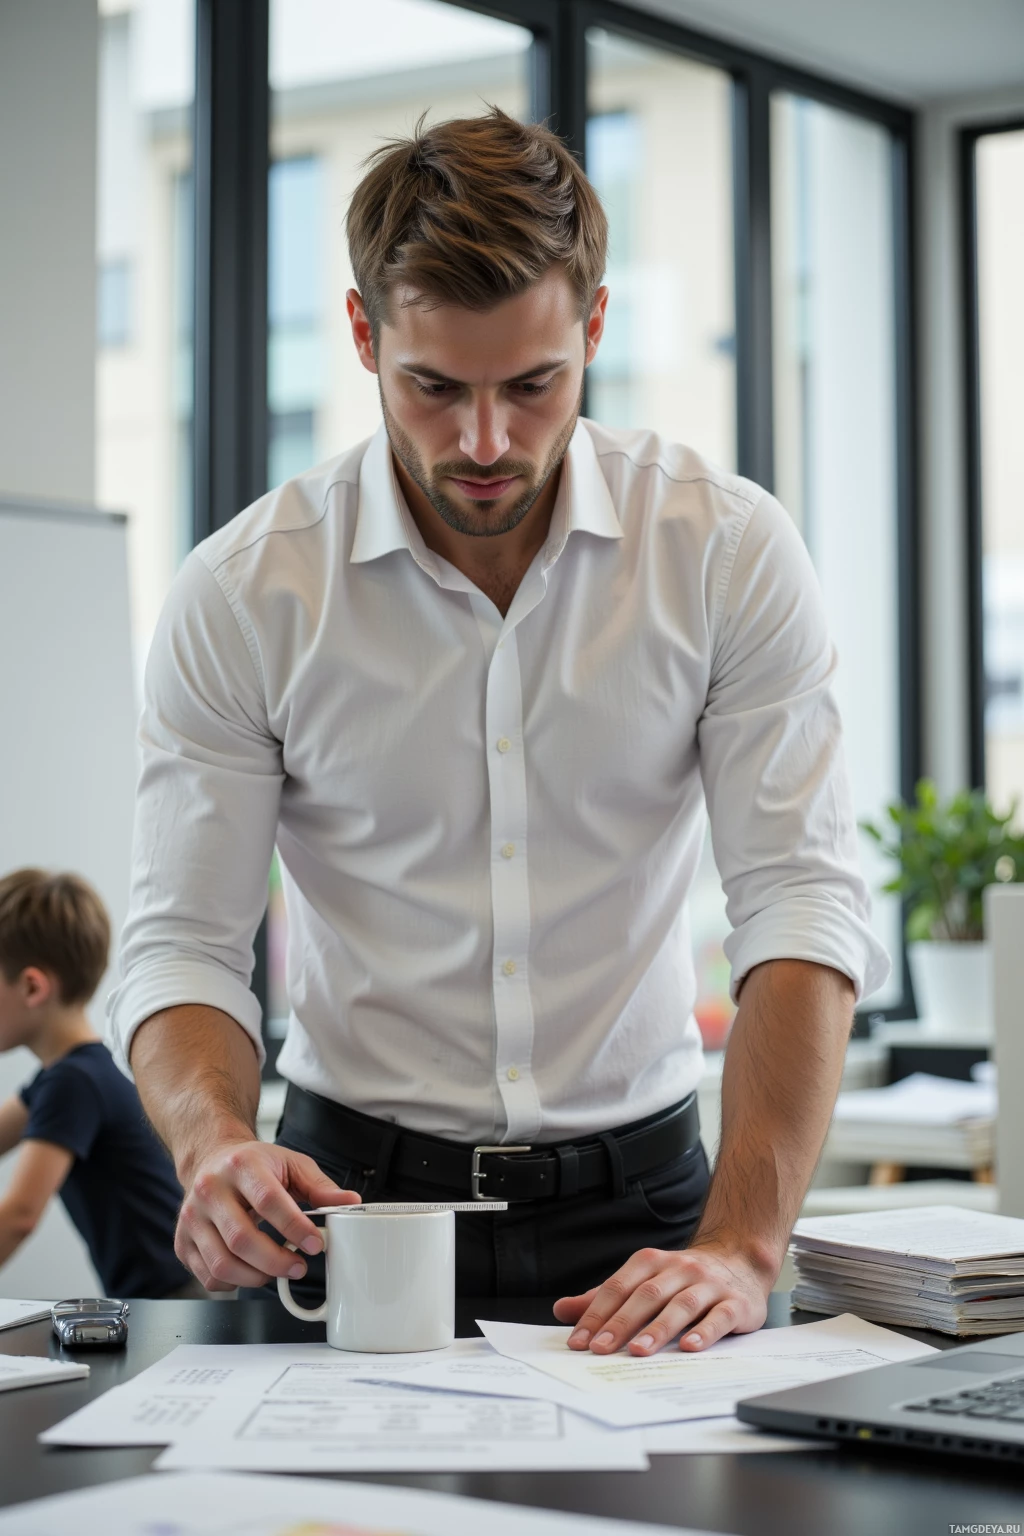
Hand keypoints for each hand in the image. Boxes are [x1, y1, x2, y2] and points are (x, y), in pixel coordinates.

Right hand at [176, 1137, 359, 1290]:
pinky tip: (250, 1270)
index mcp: (241, 1166)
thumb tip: (349, 1204)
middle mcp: (210, 1190)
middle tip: (298, 1267)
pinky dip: (233, 1283)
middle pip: (241, 1239)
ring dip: (257, 1277)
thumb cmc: (253, 1164)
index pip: (268, 1201)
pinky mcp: (183, 1241)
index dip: (295, 1228)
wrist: (210, 1159)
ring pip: (222, 1263)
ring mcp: (191, 1218)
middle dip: (277, 1261)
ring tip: (278, 1271)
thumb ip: (320, 1186)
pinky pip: (208, 1276)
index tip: (315, 1244)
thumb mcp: (291, 1164)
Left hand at [552, 1242, 772, 1354]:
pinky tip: (689, 1347)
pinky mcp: (735, 1303)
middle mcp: (680, 1268)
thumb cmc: (685, 1278)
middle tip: (601, 1348)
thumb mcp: (645, 1280)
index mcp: (652, 1261)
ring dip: (658, 1328)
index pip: (619, 1287)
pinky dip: (704, 1331)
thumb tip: (562, 1309)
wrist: (742, 1259)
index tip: (579, 1341)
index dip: (597, 1313)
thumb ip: (606, 1297)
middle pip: (646, 1295)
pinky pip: (719, 1316)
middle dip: (621, 1323)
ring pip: (681, 1305)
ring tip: (638, 1351)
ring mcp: (708, 1284)